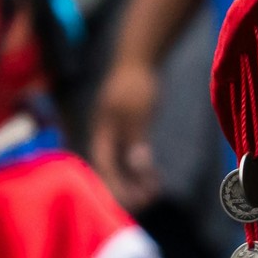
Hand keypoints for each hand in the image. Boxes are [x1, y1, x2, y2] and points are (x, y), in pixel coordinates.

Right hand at [90, 59, 160, 209]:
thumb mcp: (138, 112)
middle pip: (112, 171)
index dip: (117, 186)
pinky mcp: (128, 131)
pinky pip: (130, 158)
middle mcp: (106, 136)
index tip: (135, 199)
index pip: (105, 167)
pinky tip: (155, 177)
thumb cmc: (136, 82)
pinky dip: (141, 170)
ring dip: (137, 181)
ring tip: (155, 190)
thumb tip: (138, 166)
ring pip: (122, 167)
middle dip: (128, 188)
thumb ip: (136, 139)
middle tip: (150, 198)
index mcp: (102, 132)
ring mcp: (116, 134)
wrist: (140, 58)